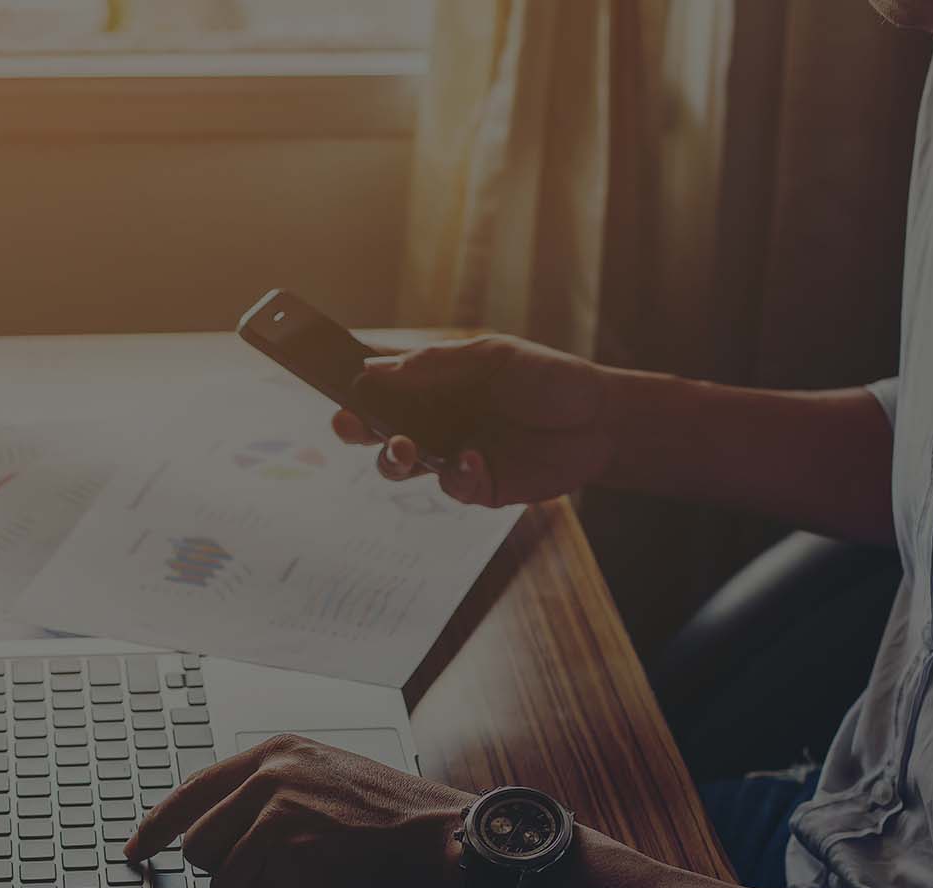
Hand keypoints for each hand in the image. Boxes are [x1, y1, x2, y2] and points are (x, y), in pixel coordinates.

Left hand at [124, 735, 470, 887]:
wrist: (450, 840)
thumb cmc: (399, 820)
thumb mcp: (327, 779)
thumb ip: (273, 793)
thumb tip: (218, 833)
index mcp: (276, 752)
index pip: (190, 790)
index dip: (155, 827)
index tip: (136, 851)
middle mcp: (271, 776)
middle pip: (200, 848)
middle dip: (233, 874)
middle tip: (282, 875)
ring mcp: (281, 815)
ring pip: (226, 886)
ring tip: (314, 881)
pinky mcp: (295, 857)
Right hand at [334, 335, 614, 506]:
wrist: (600, 419)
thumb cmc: (548, 380)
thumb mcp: (493, 357)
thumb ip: (436, 364)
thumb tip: (374, 369)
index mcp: (433, 385)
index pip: (380, 385)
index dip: (352, 386)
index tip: (332, 383)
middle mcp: (435, 421)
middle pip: (377, 431)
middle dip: (355, 429)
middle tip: (350, 425)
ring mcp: (452, 455)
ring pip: (400, 466)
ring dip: (393, 458)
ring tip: (405, 449)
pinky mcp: (478, 486)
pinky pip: (451, 486)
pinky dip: (456, 474)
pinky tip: (473, 458)